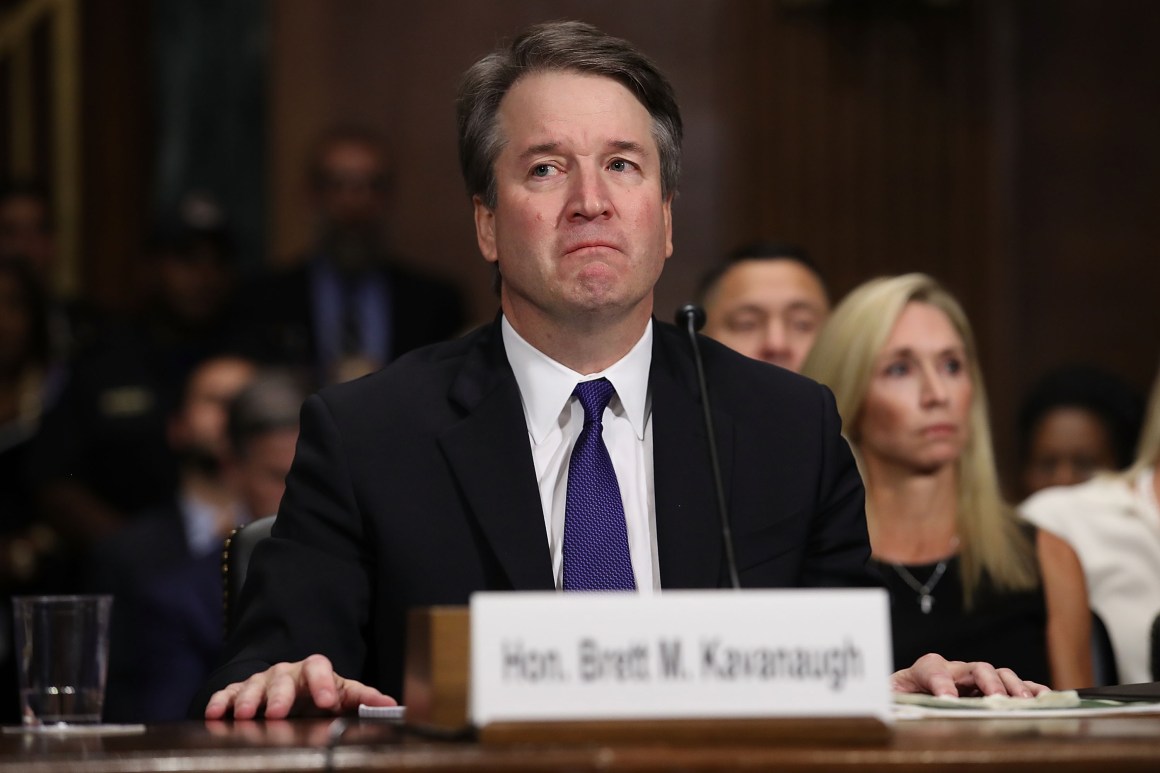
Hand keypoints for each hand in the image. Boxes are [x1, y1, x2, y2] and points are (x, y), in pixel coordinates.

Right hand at [203, 654, 396, 718]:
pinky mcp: (238, 692)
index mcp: (313, 671)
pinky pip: (227, 694)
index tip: (328, 703)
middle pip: (283, 678)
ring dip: (249, 700)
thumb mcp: (342, 695)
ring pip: (253, 685)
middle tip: (278, 712)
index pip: (319, 668)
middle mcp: (286, 673)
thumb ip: (363, 699)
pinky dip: (221, 702)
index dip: (324, 684)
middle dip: (281, 695)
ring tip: (247, 715)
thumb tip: (392, 704)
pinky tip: (216, 714)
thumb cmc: (318, 695)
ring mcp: (260, 681)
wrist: (289, 693)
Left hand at [891, 653, 1050, 697]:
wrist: (904, 700)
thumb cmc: (900, 702)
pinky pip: (1013, 685)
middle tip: (995, 699)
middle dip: (986, 681)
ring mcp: (972, 679)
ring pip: (997, 673)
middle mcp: (951, 671)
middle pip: (974, 668)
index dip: (941, 681)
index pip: (931, 667)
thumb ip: (899, 705)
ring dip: (1012, 686)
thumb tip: (906, 715)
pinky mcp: (988, 688)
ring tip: (1023, 701)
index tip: (948, 699)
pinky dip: (1029, 689)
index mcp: (922, 672)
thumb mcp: (893, 703)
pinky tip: (1042, 697)